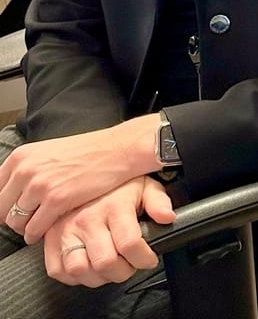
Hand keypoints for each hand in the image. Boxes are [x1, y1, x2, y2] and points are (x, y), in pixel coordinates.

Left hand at [0, 116, 160, 243]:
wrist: (118, 150)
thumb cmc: (87, 152)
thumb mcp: (49, 153)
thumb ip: (27, 171)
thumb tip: (9, 197)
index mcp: (21, 156)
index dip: (5, 205)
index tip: (15, 211)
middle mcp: (26, 170)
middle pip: (1, 210)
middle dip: (15, 218)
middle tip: (31, 218)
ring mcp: (40, 185)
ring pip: (15, 222)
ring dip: (26, 227)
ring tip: (41, 223)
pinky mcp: (56, 200)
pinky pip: (33, 229)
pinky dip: (38, 234)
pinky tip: (49, 228)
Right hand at [43, 177, 174, 287]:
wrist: (84, 171)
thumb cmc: (117, 183)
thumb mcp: (144, 185)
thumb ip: (158, 202)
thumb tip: (167, 217)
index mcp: (113, 206)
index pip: (129, 244)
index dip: (143, 259)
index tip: (148, 260)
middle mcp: (88, 219)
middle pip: (105, 262)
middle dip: (123, 271)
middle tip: (129, 265)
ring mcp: (66, 230)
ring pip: (80, 269)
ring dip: (98, 276)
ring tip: (110, 268)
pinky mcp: (50, 239)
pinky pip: (57, 270)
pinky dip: (74, 276)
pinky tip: (89, 266)